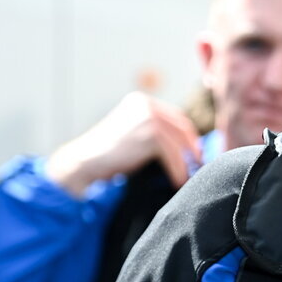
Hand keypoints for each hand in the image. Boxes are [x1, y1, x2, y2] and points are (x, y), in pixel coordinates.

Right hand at [46, 92, 202, 195]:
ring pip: (179, 142)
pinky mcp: (151, 134)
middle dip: (192, 147)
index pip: (174, 117)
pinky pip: (173, 154)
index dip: (187, 136)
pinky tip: (178, 180)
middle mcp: (145, 105)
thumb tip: (186, 144)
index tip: (194, 152)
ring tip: (190, 175)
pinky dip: (178, 169)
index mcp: (140, 101)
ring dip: (187, 160)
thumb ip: (153, 131)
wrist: (83, 162)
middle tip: (198, 164)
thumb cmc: (107, 154)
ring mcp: (148, 118)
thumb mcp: (132, 134)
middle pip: (181, 127)